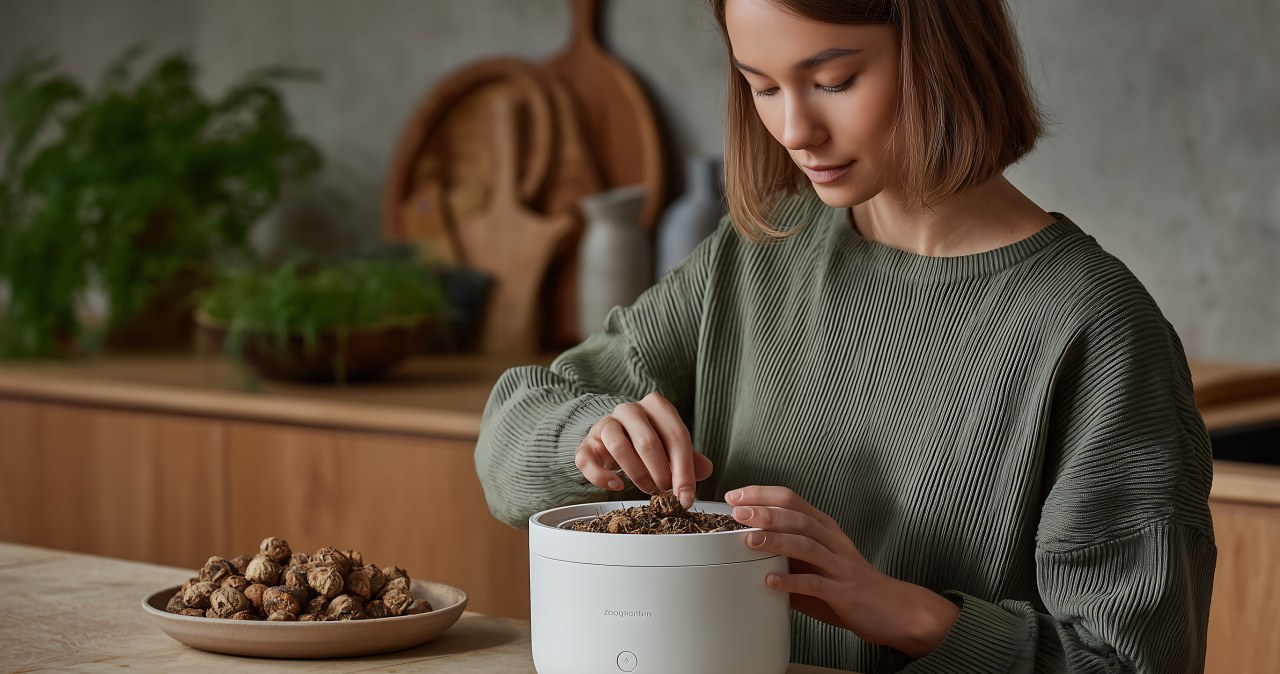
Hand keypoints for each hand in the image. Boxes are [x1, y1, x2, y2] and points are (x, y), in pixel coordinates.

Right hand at [573, 391, 712, 507]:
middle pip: (647, 440)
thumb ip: (690, 458)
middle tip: (666, 492)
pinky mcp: (587, 443)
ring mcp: (605, 424)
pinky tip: (617, 486)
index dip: (684, 469)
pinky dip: (602, 476)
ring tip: (648, 489)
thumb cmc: (647, 441)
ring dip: (637, 474)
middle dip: (660, 472)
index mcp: (656, 406)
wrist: (612, 437)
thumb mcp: (671, 445)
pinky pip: (588, 459)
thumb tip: (706, 470)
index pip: (676, 436)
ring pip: (618, 446)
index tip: (687, 496)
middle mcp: (629, 410)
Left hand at [726, 486, 959, 658]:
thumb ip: (787, 555)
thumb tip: (745, 553)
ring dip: (776, 541)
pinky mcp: (844, 591)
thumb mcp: (816, 562)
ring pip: (807, 545)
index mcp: (825, 528)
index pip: (792, 499)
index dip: (762, 494)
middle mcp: (833, 540)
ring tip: (749, 540)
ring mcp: (840, 565)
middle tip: (737, 513)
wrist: (892, 608)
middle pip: (798, 517)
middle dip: (766, 512)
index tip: (734, 497)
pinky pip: (816, 584)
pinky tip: (771, 581)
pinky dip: (792, 581)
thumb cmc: (847, 584)